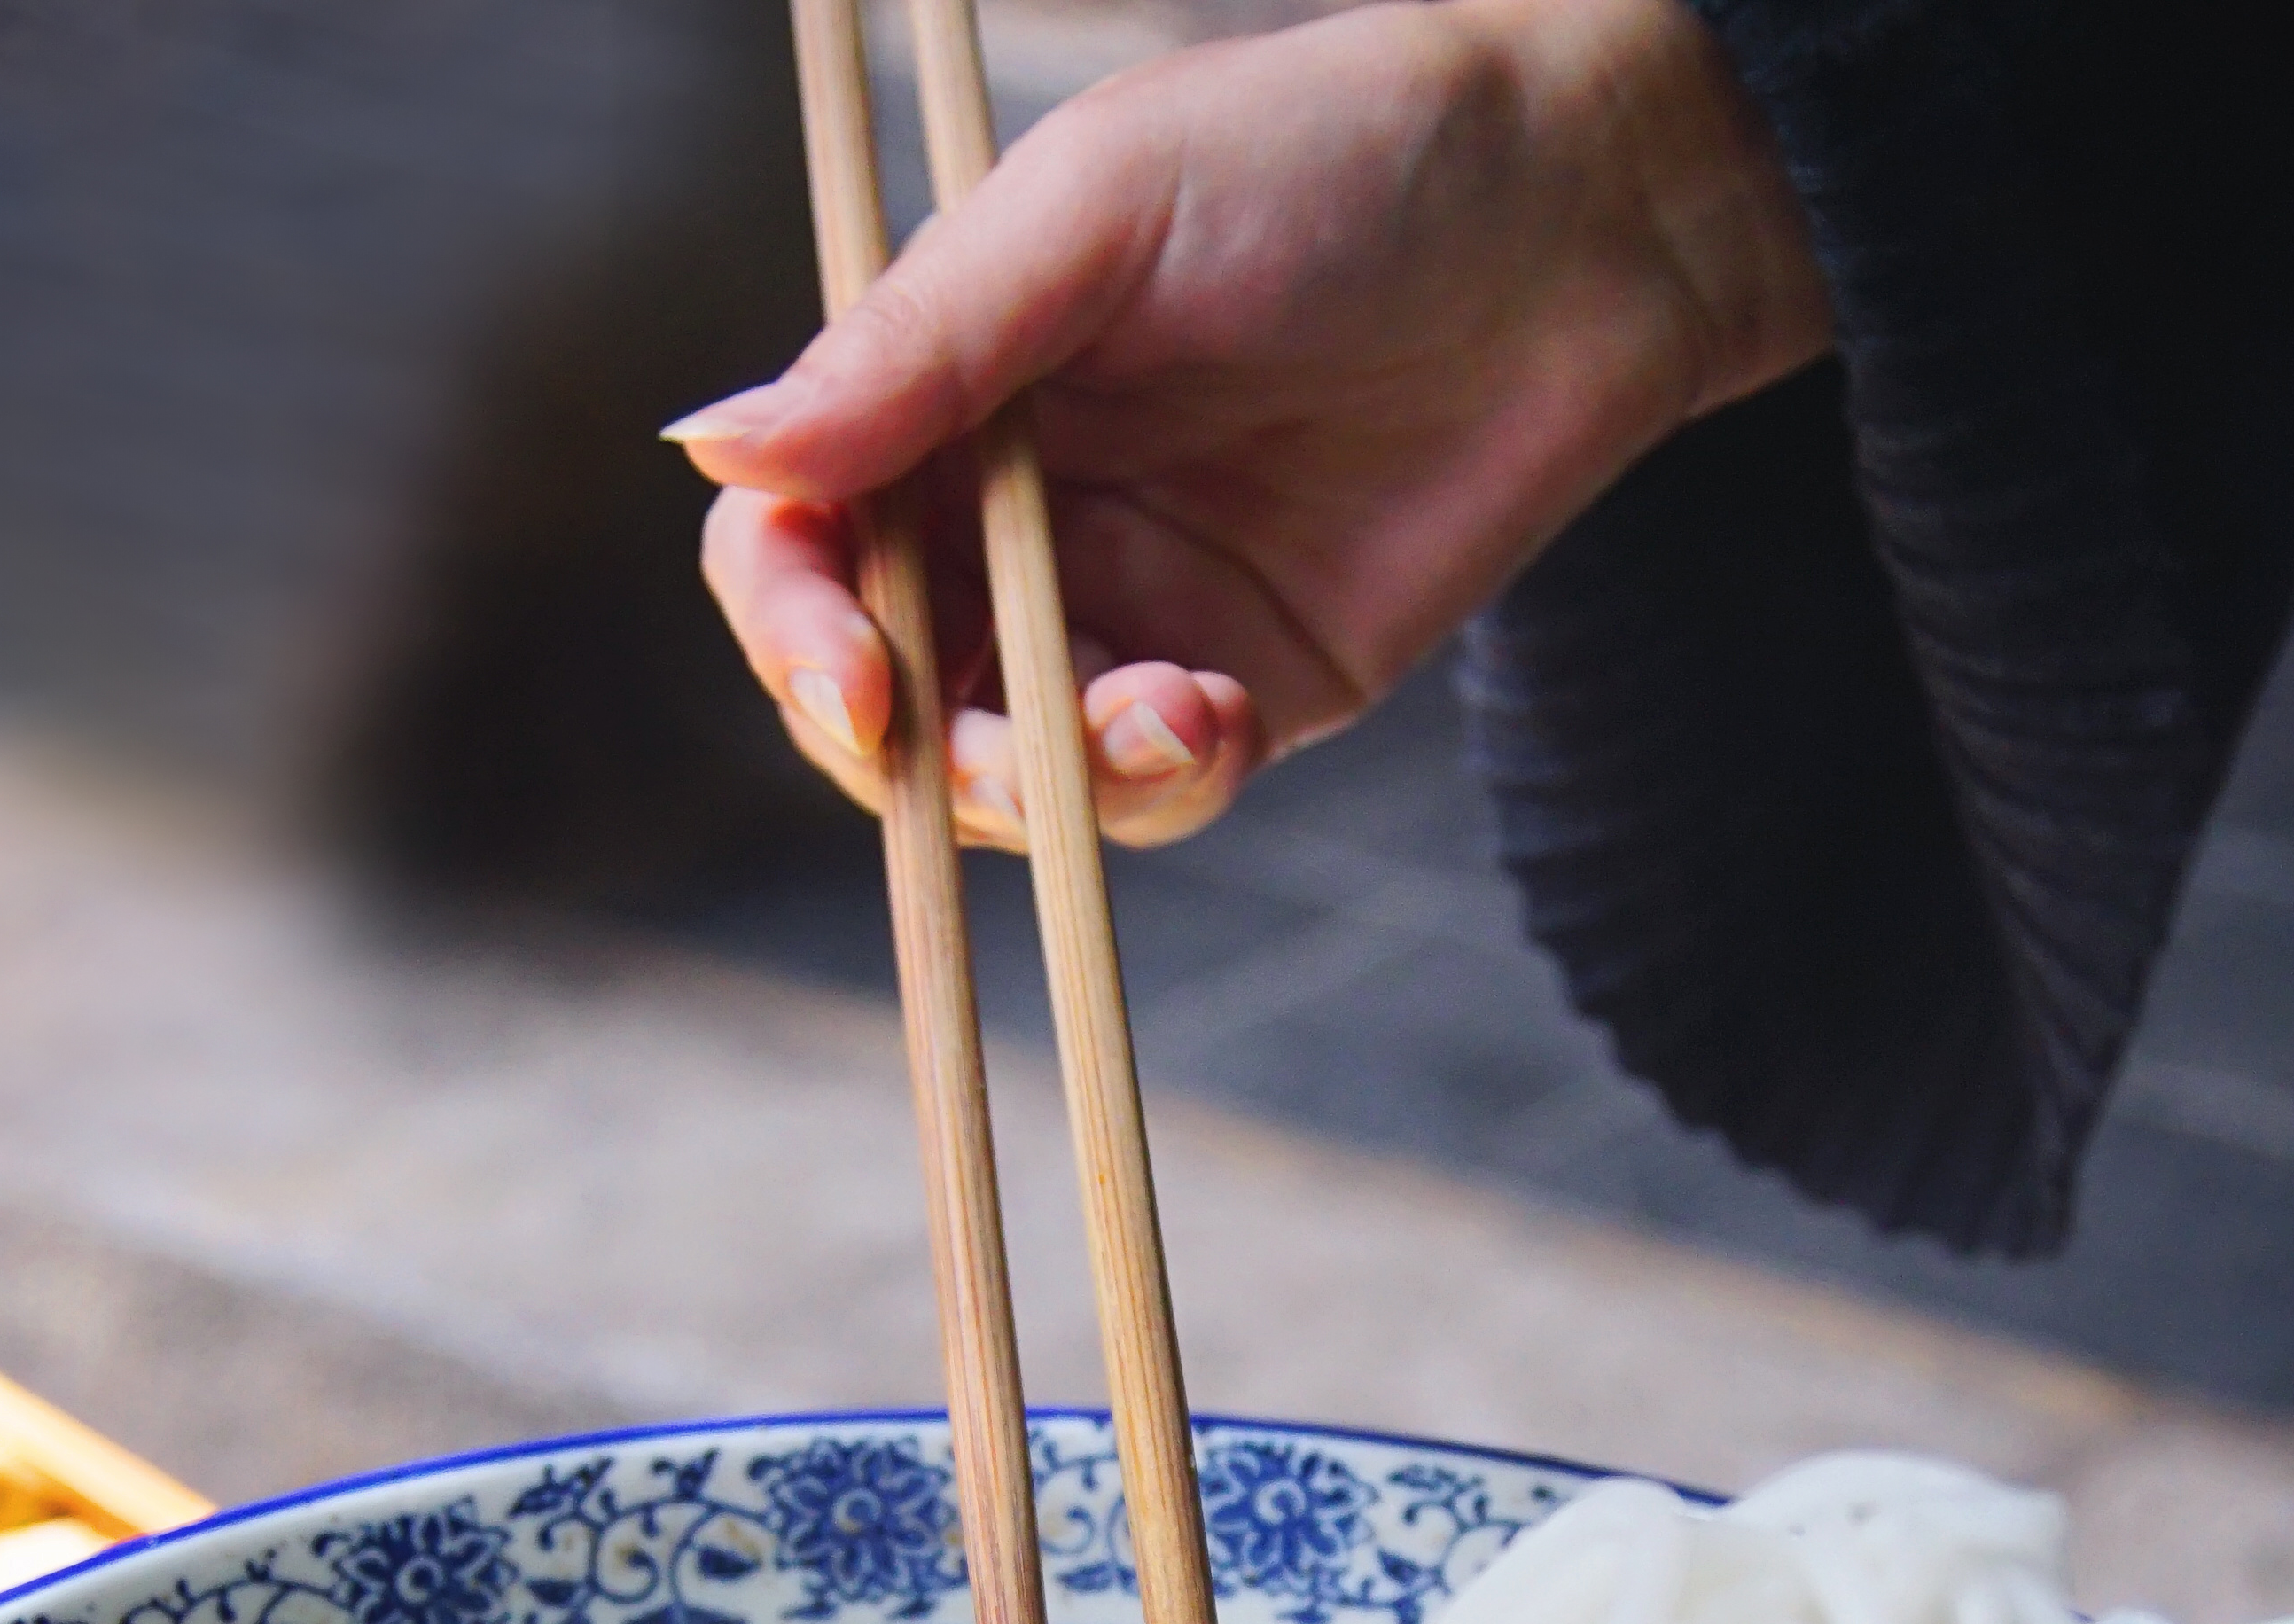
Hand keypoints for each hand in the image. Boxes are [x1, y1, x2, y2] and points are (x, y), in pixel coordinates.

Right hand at [668, 0, 1825, 847]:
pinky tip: (1209, 717)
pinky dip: (1151, 784)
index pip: (792, 538)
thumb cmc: (1331, 158)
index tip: (848, 672)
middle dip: (897, 745)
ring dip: (1035, 787)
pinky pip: (1148, 794)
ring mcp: (1125, 613)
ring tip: (1149, 719)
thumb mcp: (1096, 217)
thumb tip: (707, 446)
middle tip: (965, 748)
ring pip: (1000, 771)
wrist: (1585, 218)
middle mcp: (1011, 515)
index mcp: (944, 389)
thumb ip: (914, 347)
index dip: (788, 622)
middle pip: (875, 687)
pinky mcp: (1244, 690)